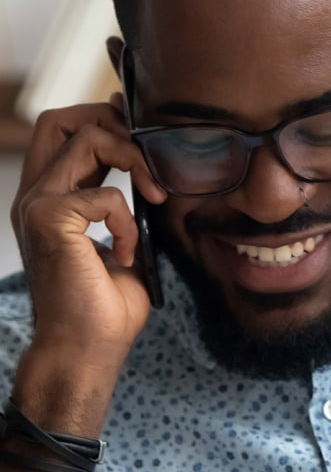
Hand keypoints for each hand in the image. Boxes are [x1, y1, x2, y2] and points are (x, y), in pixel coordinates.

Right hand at [12, 98, 166, 370]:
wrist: (84, 353)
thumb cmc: (104, 311)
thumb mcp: (123, 246)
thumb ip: (127, 209)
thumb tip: (152, 178)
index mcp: (49, 200)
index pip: (62, 132)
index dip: (101, 119)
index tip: (142, 134)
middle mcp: (36, 196)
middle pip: (60, 119)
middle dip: (109, 122)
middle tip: (146, 157)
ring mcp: (37, 206)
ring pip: (83, 137)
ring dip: (132, 159)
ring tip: (154, 198)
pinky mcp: (50, 220)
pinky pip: (106, 195)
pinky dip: (129, 221)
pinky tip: (127, 254)